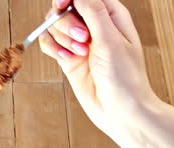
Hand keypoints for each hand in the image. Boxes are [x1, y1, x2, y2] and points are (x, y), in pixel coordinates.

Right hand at [39, 0, 156, 139]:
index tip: (62, 5)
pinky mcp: (68, 58)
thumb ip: (93, 12)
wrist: (120, 111)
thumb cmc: (125, 78)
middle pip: (65, 7)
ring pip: (54, 25)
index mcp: (110, 14)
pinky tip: (66, 59)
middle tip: (82, 39)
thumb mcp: (111, 40)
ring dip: (61, 38)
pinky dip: (53, 49)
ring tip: (80, 54)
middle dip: (67, 22)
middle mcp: (93, 25)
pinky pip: (49, 43)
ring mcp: (79, 42)